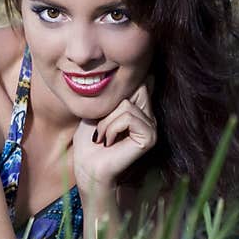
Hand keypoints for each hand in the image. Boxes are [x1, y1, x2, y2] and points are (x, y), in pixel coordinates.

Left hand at [72, 75, 156, 193]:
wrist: (87, 167)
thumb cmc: (89, 141)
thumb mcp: (97, 109)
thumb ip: (113, 93)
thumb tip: (129, 72)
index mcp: (138, 107)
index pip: (135, 81)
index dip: (116, 92)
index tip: (101, 113)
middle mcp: (149, 115)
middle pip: (131, 90)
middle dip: (108, 108)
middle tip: (101, 128)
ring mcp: (152, 126)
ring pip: (126, 105)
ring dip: (106, 122)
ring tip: (103, 137)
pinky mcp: (150, 137)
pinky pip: (129, 117)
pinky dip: (112, 128)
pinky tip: (108, 142)